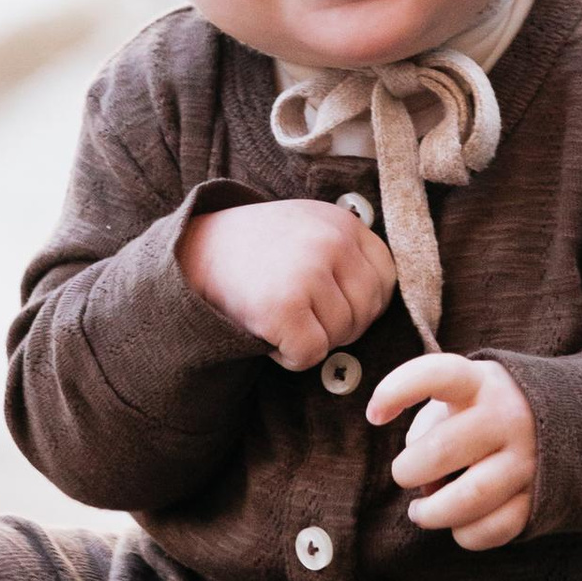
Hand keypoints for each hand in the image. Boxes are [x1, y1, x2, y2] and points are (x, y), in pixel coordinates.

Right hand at [180, 201, 397, 372]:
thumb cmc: (260, 248)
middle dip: (338, 324)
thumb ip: (349, 253)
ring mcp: (309, 275)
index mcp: (344, 224)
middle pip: (366, 312)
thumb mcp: (311, 228)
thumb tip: (384, 303)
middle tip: (300, 311)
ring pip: (340, 336)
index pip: (385, 279)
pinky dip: (290, 356)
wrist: (195, 250)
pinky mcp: (284, 308)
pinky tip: (269, 332)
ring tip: (280, 314)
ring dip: (312, 339)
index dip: (362, 300)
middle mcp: (332, 244)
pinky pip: (311, 354)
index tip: (330, 300)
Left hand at [365, 353, 537, 550]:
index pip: (438, 374)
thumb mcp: (463, 393)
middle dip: (408, 471)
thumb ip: (430, 420)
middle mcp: (508, 418)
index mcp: (482, 383)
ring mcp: (527, 460)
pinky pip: (493, 529)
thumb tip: (415, 464)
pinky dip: (465, 534)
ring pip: (468, 499)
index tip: (374, 415)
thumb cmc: (490, 409)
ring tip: (420, 511)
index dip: (398, 390)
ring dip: (432, 513)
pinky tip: (457, 523)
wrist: (570, 421)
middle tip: (404, 475)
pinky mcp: (538, 498)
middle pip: (442, 451)